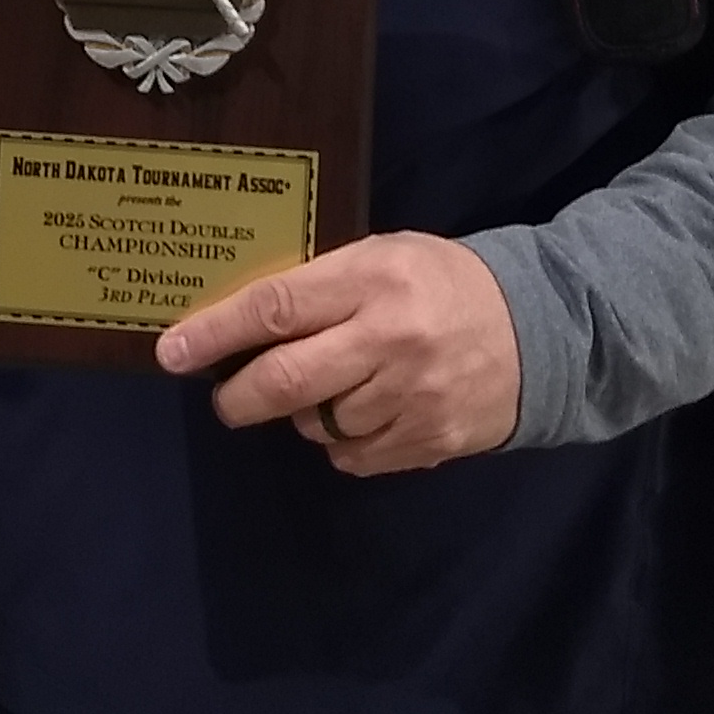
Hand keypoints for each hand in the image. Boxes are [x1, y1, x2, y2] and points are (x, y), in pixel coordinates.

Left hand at [160, 233, 521, 475]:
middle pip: (287, 380)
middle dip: (239, 396)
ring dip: (306, 414)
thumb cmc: (443, 283)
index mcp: (374, 279)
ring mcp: (412, 396)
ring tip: (332, 388)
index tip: (170, 351)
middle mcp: (391, 339)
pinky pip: (353, 456)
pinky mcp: (430, 440)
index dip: (215, 332)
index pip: (276, 307)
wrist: (543, 330)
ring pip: (318, 424)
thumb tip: (243, 328)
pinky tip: (366, 414)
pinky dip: (343, 442)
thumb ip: (323, 287)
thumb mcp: (386, 257)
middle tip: (225, 399)